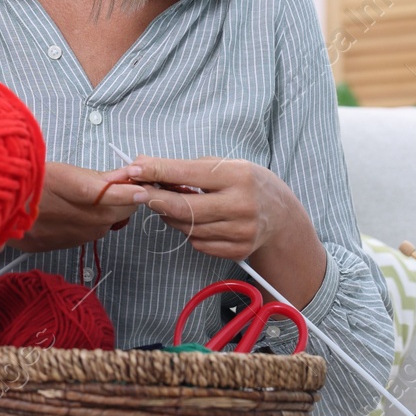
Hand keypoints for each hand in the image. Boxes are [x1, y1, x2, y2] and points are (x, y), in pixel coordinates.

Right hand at [8, 161, 147, 252]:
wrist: (0, 206)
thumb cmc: (30, 180)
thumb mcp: (66, 170)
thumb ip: (99, 178)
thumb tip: (124, 177)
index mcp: (88, 195)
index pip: (127, 195)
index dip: (138, 189)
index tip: (144, 185)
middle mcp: (88, 220)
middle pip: (123, 212)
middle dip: (126, 199)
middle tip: (120, 185)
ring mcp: (79, 236)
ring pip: (106, 225)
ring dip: (108, 212)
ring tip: (92, 197)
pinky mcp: (67, 245)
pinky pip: (88, 233)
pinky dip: (88, 222)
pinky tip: (74, 211)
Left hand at [113, 156, 293, 261]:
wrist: (282, 216)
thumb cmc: (248, 184)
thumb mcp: (226, 165)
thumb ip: (185, 166)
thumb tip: (143, 164)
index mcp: (239, 176)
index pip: (189, 174)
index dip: (158, 171)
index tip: (134, 169)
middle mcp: (242, 205)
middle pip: (183, 207)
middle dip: (155, 198)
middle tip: (138, 190)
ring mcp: (241, 231)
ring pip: (187, 227)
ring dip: (170, 215)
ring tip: (170, 203)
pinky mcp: (238, 250)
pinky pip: (198, 243)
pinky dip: (188, 231)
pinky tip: (193, 220)